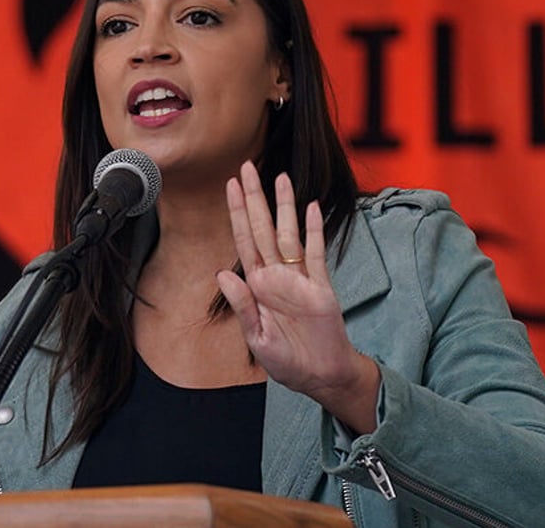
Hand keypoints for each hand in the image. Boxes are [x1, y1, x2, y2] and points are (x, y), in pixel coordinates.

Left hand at [216, 162, 379, 433]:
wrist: (320, 376)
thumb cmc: (287, 360)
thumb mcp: (256, 337)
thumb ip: (242, 305)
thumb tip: (222, 273)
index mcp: (257, 286)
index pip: (244, 240)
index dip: (237, 213)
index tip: (230, 185)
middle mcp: (276, 276)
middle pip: (263, 228)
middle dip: (255, 198)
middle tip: (247, 167)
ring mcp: (300, 279)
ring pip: (289, 234)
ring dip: (285, 206)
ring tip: (280, 177)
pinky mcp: (322, 288)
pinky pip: (317, 255)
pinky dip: (315, 232)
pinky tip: (312, 208)